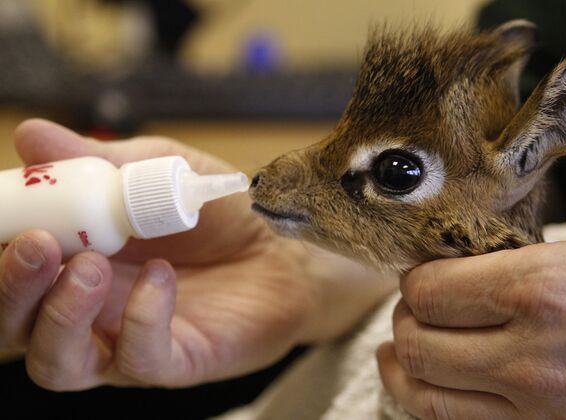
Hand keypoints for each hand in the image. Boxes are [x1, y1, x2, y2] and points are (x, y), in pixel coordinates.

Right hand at [0, 119, 392, 389]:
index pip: (9, 272)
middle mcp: (90, 309)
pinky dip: (140, 318)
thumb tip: (30, 135)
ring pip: (58, 362)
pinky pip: (140, 358)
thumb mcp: (159, 171)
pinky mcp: (176, 360)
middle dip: (10, 288)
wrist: (285, 245)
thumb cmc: (216, 212)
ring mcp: (128, 339)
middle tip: (34, 243)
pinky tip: (161, 276)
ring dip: (58, 316)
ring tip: (88, 265)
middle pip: (14, 327)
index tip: (8, 214)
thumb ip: (97, 161)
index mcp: (75, 260)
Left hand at [377, 205, 565, 418]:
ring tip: (398, 350)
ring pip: (428, 399)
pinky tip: (432, 387)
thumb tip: (480, 255)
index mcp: (543, 289)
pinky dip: (436, 407)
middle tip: (416, 306)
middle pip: (419, 343)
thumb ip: (537, 249)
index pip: (430, 291)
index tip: (424, 272)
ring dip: (404, 369)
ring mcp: (544, 410)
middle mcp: (533, 356)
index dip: (416, 278)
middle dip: (407, 319)